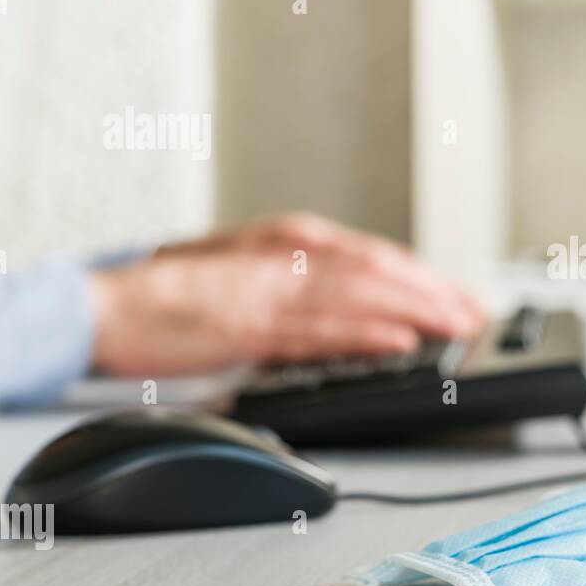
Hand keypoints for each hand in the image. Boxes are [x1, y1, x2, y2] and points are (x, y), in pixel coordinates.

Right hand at [88, 213, 484, 375]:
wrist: (107, 305)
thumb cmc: (177, 293)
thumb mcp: (253, 276)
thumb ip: (304, 288)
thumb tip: (358, 312)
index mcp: (293, 243)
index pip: (377, 258)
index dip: (426, 278)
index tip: (462, 296)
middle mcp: (290, 257)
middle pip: (381, 270)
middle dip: (436, 292)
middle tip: (477, 312)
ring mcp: (272, 289)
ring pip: (362, 295)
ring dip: (417, 309)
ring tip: (457, 325)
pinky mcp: (251, 325)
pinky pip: (319, 330)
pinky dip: (364, 334)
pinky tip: (398, 342)